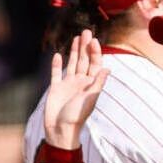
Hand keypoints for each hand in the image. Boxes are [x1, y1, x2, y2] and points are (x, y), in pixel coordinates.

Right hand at [43, 30, 108, 149]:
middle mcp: (80, 82)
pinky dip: (57, 64)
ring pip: (72, 63)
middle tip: (86, 31)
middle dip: (85, 46)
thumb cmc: (76, 117)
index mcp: (90, 84)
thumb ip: (98, 83)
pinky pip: (56, 73)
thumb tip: (107, 68)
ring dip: (74, 51)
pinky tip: (58, 54)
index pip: (95, 64)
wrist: (60, 131)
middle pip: (84, 60)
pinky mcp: (55, 88)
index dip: (95, 52)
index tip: (93, 40)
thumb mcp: (89, 99)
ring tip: (76, 38)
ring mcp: (67, 84)